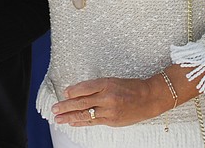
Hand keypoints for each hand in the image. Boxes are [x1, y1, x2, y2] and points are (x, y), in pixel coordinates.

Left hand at [51, 77, 165, 126]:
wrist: (149, 98)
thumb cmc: (131, 87)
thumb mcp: (113, 81)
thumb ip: (96, 87)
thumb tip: (77, 93)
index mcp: (107, 84)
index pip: (84, 88)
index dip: (72, 91)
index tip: (64, 93)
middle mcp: (107, 97)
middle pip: (82, 102)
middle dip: (66, 106)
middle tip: (54, 108)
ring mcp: (110, 111)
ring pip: (85, 115)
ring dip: (69, 117)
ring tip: (59, 118)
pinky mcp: (112, 121)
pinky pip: (93, 122)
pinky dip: (82, 123)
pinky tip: (73, 123)